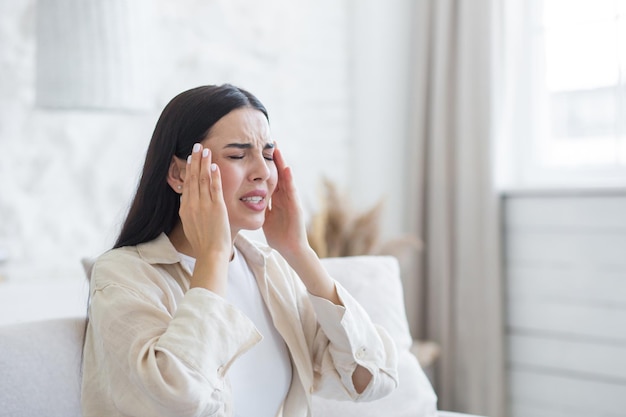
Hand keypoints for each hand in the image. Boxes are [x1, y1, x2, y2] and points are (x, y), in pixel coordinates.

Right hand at [179, 143, 230, 291]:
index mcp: (185, 209)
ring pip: (203, 179)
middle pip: (193, 178)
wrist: (210, 253)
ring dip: (204, 163)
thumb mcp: (190, 225)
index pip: (187, 184)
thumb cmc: (203, 243)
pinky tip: (214, 165)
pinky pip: (214, 187)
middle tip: (197, 146)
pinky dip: (214, 175)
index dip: (189, 170)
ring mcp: (203, 205)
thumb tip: (188, 201)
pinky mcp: (216, 207)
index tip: (190, 158)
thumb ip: (190, 212)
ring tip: (205, 150)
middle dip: (195, 160)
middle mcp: (192, 204)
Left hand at [263, 147, 308, 258]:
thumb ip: (258, 208)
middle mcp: (283, 197)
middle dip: (273, 158)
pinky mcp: (296, 206)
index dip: (262, 166)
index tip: (255, 152)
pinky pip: (292, 190)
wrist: (291, 249)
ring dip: (282, 163)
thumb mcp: (265, 218)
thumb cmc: (279, 236)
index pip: (268, 178)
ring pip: (285, 177)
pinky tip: (286, 168)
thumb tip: (244, 202)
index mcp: (275, 199)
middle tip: (268, 141)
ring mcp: (291, 200)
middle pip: (277, 173)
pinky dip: (289, 179)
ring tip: (277, 148)